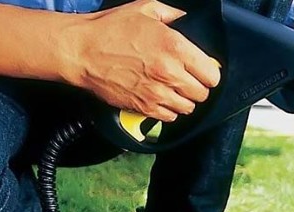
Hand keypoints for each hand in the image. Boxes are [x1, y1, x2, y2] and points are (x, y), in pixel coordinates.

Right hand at [66, 0, 220, 121]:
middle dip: (198, 87)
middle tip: (187, 79)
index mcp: (175, 47)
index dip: (209, 72)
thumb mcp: (145, 8)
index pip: (211, 74)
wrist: (82, 51)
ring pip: (187, 108)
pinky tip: (161, 98)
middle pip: (202, 94)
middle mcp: (170, 73)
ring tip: (174, 89)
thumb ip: (172, 14)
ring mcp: (157, 94)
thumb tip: (186, 19)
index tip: (203, 69)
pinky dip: (169, 111)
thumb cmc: (110, 29)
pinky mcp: (143, 108)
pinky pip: (169, 118)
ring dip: (184, 100)